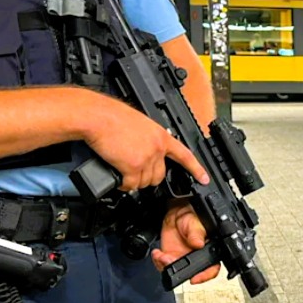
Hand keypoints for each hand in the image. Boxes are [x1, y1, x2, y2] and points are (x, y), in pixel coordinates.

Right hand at [83, 95, 208, 191]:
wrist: (99, 117)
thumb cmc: (113, 117)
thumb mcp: (140, 124)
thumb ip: (148, 139)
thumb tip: (145, 152)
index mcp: (161, 136)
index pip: (185, 155)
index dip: (196, 168)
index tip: (204, 178)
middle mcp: (157, 148)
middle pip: (159, 175)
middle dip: (146, 177)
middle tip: (132, 170)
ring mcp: (147, 158)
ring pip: (144, 182)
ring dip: (132, 180)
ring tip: (121, 168)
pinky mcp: (133, 167)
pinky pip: (131, 185)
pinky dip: (123, 184)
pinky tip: (117, 175)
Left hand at [152, 201, 220, 284]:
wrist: (177, 212)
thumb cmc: (192, 216)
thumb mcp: (196, 223)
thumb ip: (197, 233)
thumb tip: (198, 243)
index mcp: (209, 250)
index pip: (211, 268)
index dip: (204, 276)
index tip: (195, 278)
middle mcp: (196, 257)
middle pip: (191, 273)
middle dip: (179, 271)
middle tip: (171, 261)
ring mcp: (182, 258)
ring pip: (175, 271)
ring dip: (166, 266)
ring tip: (162, 256)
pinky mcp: (170, 257)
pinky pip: (163, 265)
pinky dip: (158, 262)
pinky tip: (158, 254)